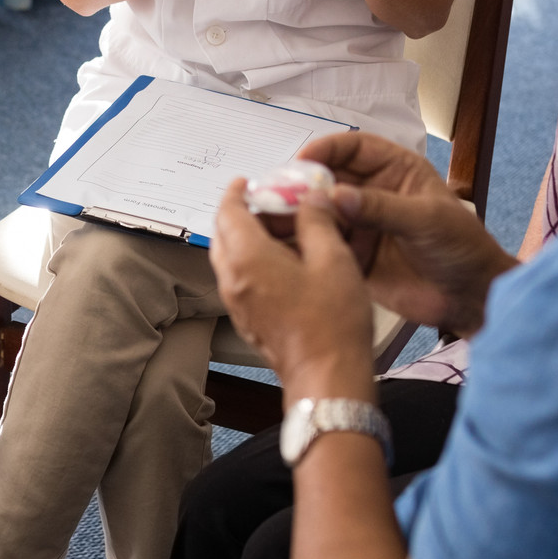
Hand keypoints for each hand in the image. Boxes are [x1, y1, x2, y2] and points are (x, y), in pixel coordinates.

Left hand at [211, 181, 378, 397]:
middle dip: (242, 214)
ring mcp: (237, 303)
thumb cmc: (331, 322)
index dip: (236, 192)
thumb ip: (317, 221)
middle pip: (224, 234)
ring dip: (249, 239)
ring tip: (285, 233)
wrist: (327, 376)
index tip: (246, 182)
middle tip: (272, 205)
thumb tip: (311, 200)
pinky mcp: (247, 320)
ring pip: (231, 258)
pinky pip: (241, 280)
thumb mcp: (333, 258)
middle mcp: (233, 279)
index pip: (228, 211)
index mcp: (247, 258)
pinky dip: (254, 263)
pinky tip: (286, 264)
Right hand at [301, 133, 517, 335]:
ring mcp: (360, 225)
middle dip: (304, 184)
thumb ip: (382, 207)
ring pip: (320, 211)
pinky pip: (322, 244)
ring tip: (280, 222)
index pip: (353, 148)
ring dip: (300, 215)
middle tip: (280, 195)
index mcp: (395, 171)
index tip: (303, 161)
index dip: (326, 150)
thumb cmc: (463, 248)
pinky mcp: (352, 256)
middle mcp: (372, 194)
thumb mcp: (427, 220)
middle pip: (328, 179)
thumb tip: (337, 196)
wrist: (469, 298)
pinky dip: (305, 244)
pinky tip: (291, 248)